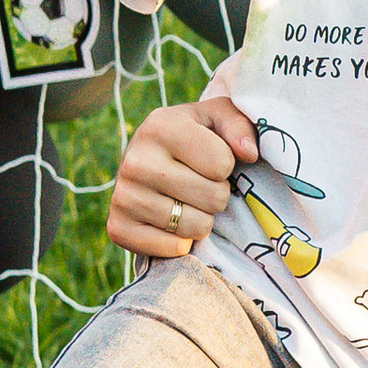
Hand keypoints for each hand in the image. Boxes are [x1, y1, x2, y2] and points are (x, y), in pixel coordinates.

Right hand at [107, 88, 259, 260]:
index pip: (223, 164)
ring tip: (186, 202)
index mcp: (160, 126)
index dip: (226, 167)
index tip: (210, 161)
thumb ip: (239, 126)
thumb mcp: (217, 119)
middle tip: (200, 185)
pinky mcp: (118, 228)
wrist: (147, 161)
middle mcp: (135, 160)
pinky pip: (174, 249)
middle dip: (217, 195)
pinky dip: (182, 242)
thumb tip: (249, 153)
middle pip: (214, 197)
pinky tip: (171, 222)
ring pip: (197, 226)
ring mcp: (123, 196)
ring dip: (202, 219)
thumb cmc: (193, 138)